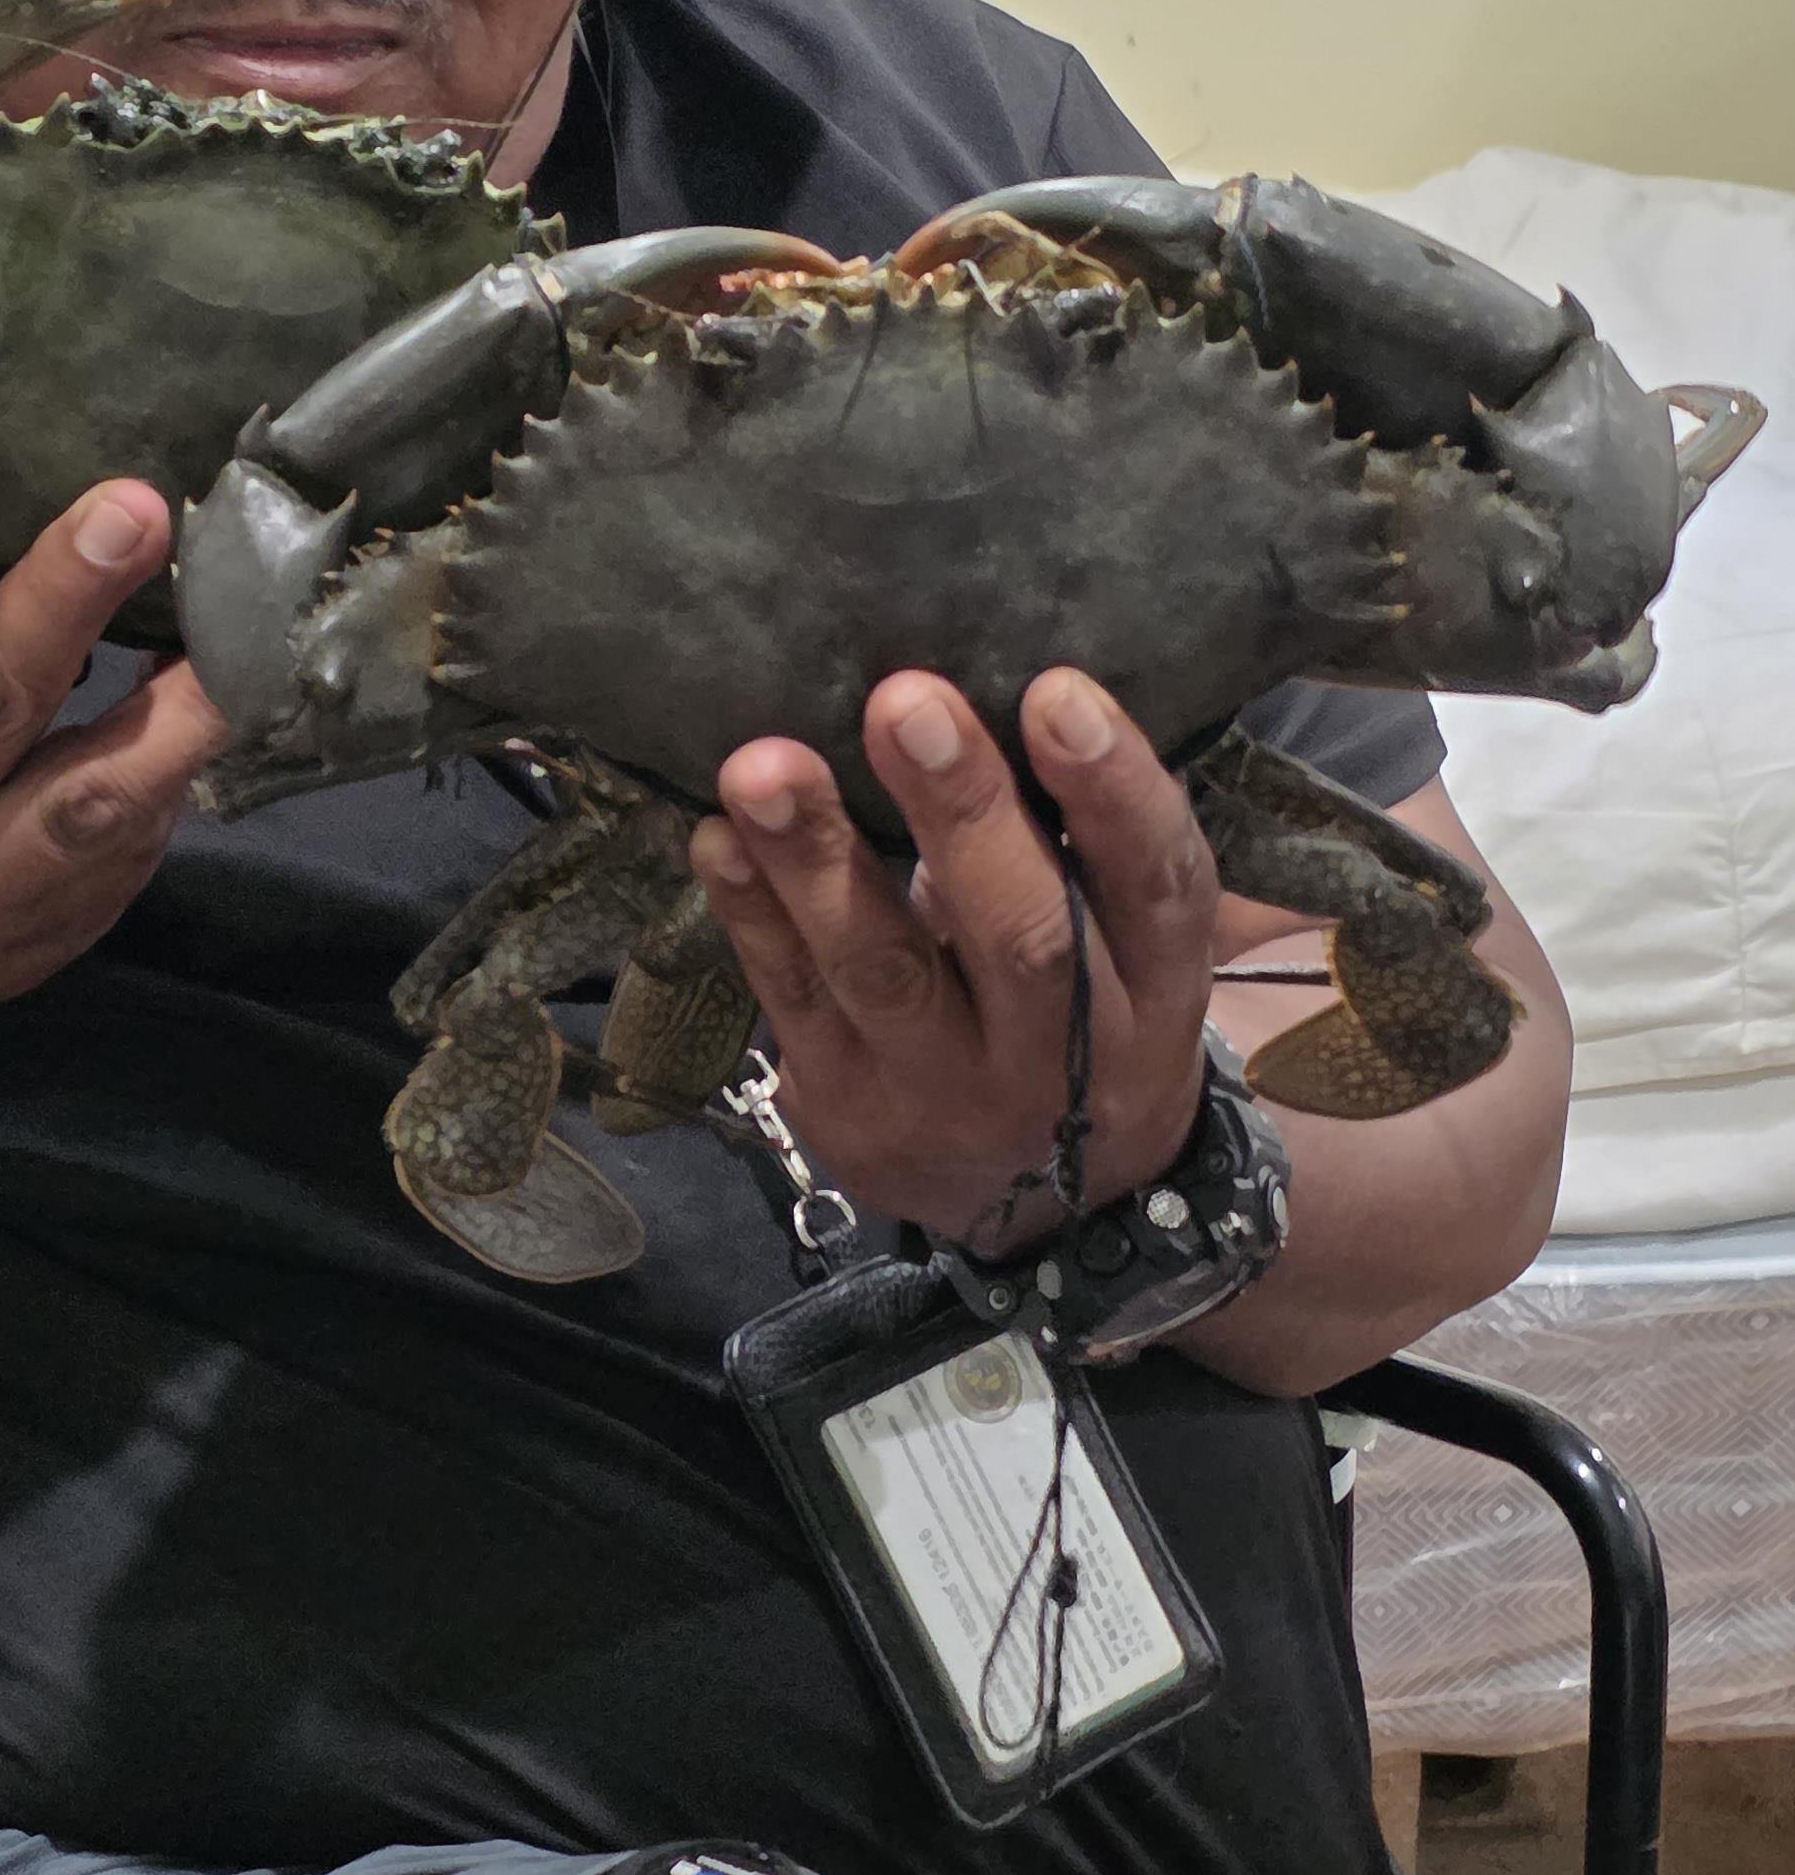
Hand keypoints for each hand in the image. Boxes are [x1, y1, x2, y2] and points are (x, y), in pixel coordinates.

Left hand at [691, 669, 1219, 1249]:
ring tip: (763, 768)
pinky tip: (716, 838)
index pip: (1155, 886)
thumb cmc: (1086, 1012)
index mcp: (1158, 988)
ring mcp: (950, 1096)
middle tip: (902, 701)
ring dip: (818, 864)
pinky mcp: (848, 1115)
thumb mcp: (1131, 946)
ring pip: (887, 975)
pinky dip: (752, 916)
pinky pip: (794, 1004)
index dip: (1110, 793)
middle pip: (1022, 937)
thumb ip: (1087, 839)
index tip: (1055, 691)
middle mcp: (1065, 1057)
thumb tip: (1004, 670)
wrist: (1048, 1205)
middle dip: (959, 814)